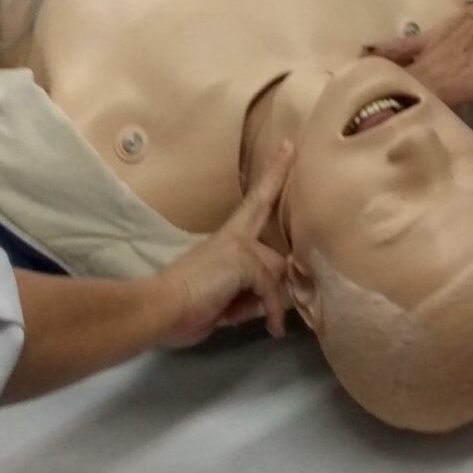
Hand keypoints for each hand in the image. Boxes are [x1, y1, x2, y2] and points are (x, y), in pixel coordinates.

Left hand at [151, 140, 294, 346]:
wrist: (170, 310)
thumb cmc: (202, 277)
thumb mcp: (241, 263)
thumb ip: (267, 271)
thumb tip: (278, 291)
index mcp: (240, 231)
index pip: (262, 196)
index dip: (276, 172)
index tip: (288, 144)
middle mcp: (244, 249)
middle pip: (277, 252)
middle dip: (286, 265)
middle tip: (302, 274)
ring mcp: (240, 276)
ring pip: (274, 281)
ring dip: (272, 297)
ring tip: (256, 306)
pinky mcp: (237, 301)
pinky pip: (264, 304)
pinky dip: (267, 314)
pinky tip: (272, 328)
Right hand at [372, 2, 472, 171]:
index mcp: (462, 87)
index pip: (429, 112)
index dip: (410, 131)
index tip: (393, 150)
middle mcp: (440, 71)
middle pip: (406, 97)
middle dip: (386, 119)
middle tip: (367, 141)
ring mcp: (428, 53)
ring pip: (396, 76)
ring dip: (379, 94)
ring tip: (357, 116)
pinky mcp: (422, 39)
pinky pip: (394, 49)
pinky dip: (377, 57)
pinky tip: (356, 68)